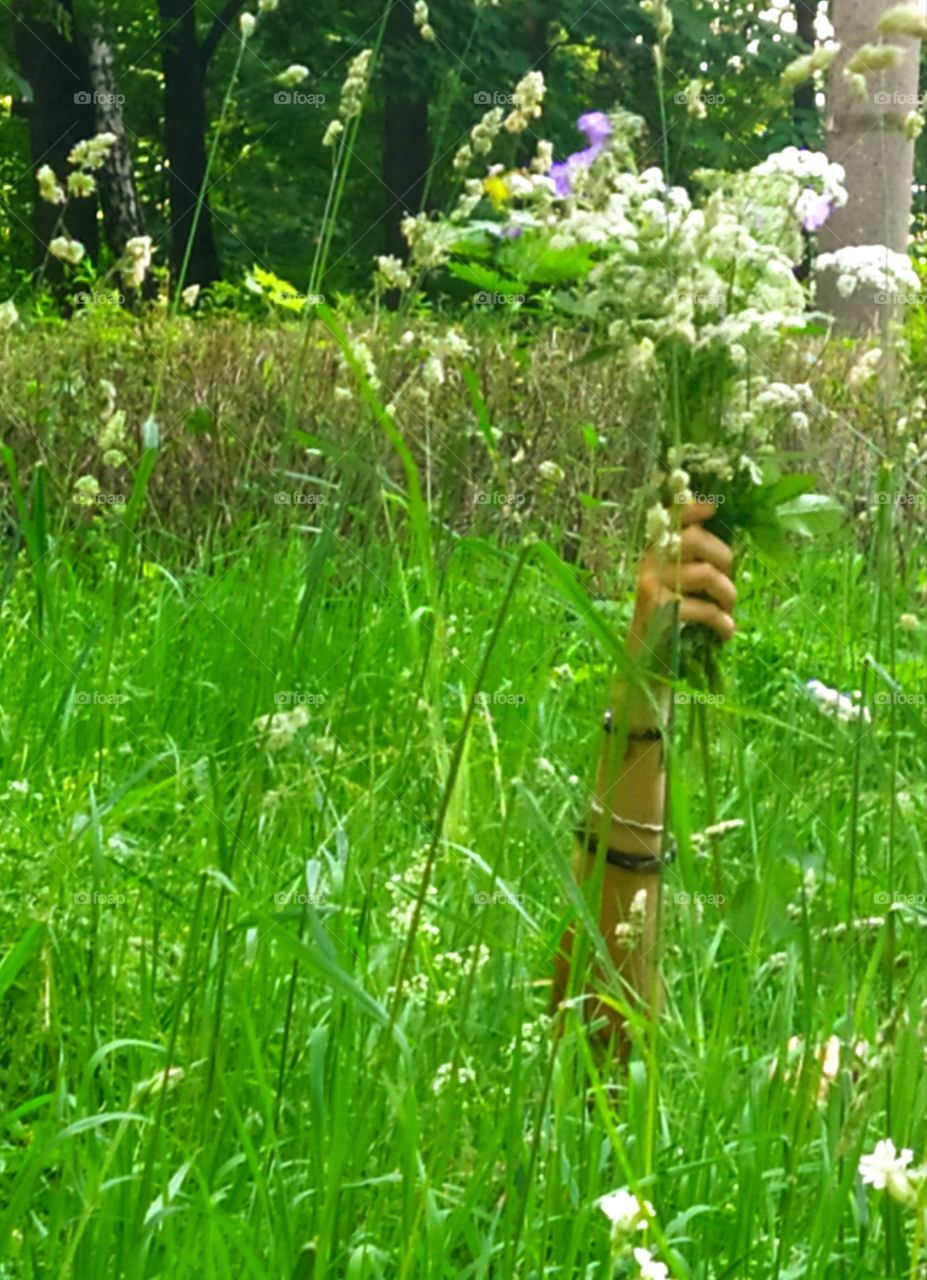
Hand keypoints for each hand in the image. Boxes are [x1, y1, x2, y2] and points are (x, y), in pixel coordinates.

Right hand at [629, 501, 735, 657]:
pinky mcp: (661, 612)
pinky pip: (704, 608)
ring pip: (706, 573)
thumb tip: (727, 549)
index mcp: (654, 553)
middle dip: (724, 558)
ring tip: (729, 613)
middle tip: (730, 583)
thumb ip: (693, 563)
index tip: (714, 509)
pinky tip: (725, 633)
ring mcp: (653, 586)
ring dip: (728, 595)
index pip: (670, 518)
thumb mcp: (678, 587)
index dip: (692, 508)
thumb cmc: (669, 621)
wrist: (645, 662)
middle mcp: (649, 564)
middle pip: (695, 539)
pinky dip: (722, 622)